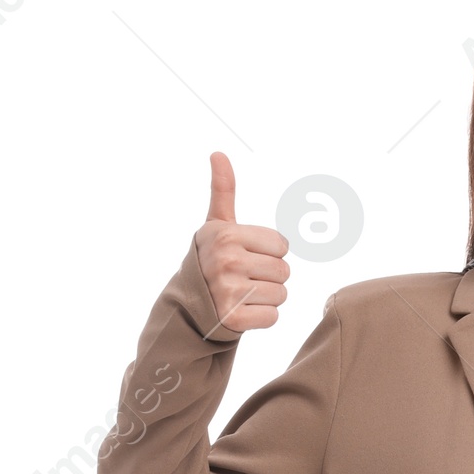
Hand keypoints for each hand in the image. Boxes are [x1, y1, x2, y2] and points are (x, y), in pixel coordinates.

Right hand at [194, 152, 289, 332]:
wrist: (189, 304)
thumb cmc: (211, 259)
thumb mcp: (216, 225)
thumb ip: (223, 191)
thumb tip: (218, 153)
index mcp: (226, 234)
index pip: (282, 245)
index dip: (270, 252)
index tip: (247, 256)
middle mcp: (226, 260)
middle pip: (284, 271)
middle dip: (270, 276)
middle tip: (245, 278)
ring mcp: (228, 291)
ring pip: (281, 295)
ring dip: (267, 298)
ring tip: (243, 294)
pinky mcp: (233, 319)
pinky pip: (272, 317)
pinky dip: (262, 318)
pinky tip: (243, 311)